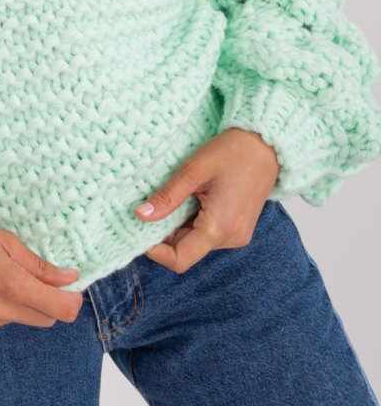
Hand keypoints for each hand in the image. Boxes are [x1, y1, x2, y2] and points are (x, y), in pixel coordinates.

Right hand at [0, 212, 83, 335]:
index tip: (70, 289)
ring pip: (19, 319)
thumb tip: (69, 277)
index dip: (72, 301)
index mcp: (13, 286)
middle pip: (45, 319)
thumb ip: (40, 265)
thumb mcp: (6, 242)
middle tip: (32, 277)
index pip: (62, 311)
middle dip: (47, 301)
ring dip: (18, 304)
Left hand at [133, 128, 280, 273]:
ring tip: (174, 197)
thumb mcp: (193, 171)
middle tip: (153, 205)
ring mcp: (236, 235)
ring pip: (195, 242)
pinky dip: (191, 221)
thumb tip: (140, 215)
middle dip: (165, 234)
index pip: (180, 260)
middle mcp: (231, 238)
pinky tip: (190, 198)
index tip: (140, 228)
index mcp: (219, 228)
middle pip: (186, 250)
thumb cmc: (233, 152)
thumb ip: (167, 197)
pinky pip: (206, 233)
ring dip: (178, 225)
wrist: (266, 145)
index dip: (155, 251)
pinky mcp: (238, 227)